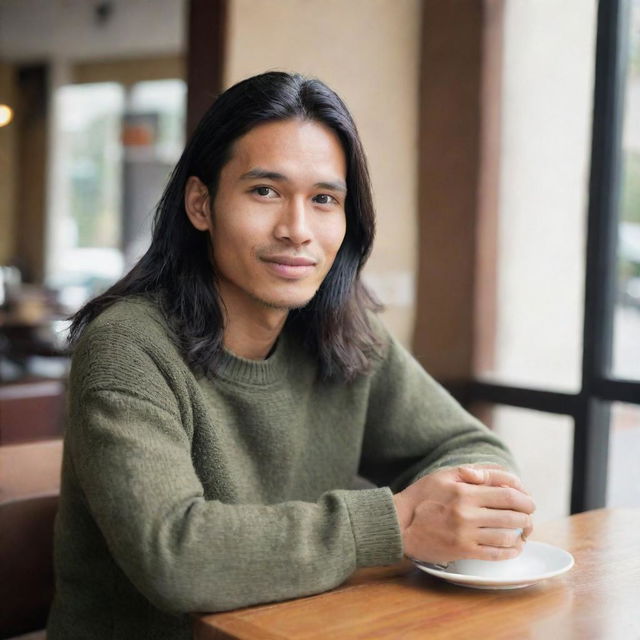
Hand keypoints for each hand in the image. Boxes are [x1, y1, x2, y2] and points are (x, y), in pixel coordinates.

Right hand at [392, 465, 534, 564]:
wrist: (399, 525)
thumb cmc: (421, 497)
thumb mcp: (443, 475)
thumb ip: (472, 472)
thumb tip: (499, 471)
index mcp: (464, 491)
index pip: (507, 493)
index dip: (524, 497)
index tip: (528, 500)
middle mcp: (467, 512)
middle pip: (512, 514)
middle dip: (527, 515)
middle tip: (529, 515)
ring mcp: (465, 534)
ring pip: (507, 535)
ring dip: (521, 533)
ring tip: (523, 531)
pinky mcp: (463, 551)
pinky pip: (495, 553)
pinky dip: (510, 551)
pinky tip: (514, 547)